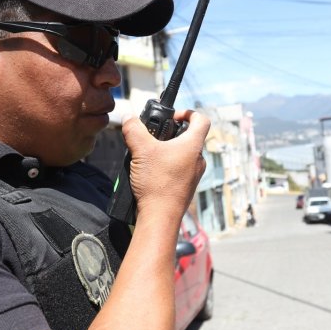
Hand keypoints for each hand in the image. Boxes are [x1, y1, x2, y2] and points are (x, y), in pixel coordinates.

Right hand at [122, 110, 208, 225]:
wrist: (160, 217)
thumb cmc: (157, 184)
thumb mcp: (141, 149)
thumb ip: (134, 129)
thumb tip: (129, 117)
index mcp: (193, 146)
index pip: (201, 119)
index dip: (188, 112)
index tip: (173, 116)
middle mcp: (198, 159)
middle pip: (189, 136)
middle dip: (170, 133)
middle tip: (154, 136)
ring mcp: (193, 174)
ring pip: (182, 153)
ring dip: (166, 150)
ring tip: (148, 155)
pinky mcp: (186, 186)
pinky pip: (178, 168)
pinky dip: (165, 165)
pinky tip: (150, 171)